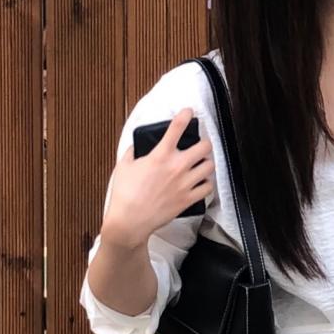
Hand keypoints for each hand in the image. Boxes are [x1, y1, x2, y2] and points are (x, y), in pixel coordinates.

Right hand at [103, 107, 215, 247]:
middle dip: (203, 143)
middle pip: (204, 147)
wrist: (130, 222)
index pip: (177, 128)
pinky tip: (200, 182)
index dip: (186, 115)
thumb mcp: (123, 166)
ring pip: (209, 166)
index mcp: (160, 155)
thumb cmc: (124, 194)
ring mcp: (185, 184)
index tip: (189, 111)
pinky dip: (206, 183)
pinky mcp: (188, 199)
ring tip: (200, 164)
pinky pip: (208, 187)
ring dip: (206, 163)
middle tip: (199, 145)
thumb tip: (137, 146)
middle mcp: (177, 167)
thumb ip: (132, 152)